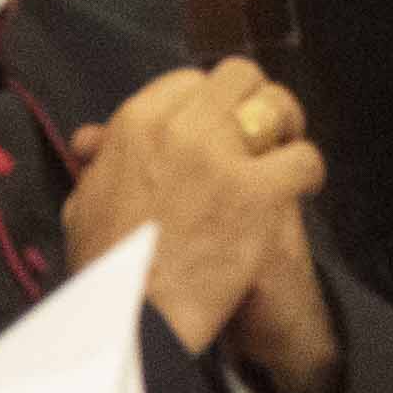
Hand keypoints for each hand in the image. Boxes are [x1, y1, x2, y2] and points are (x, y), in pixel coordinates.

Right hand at [60, 63, 336, 386]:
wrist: (130, 314)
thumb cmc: (104, 267)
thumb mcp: (83, 201)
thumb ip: (99, 162)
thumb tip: (92, 139)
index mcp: (136, 122)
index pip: (190, 80)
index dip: (210, 102)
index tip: (219, 128)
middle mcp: (181, 127)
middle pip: (239, 78)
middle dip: (255, 99)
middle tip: (264, 132)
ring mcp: (222, 157)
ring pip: (277, 107)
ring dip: (288, 128)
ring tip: (287, 155)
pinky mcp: (258, 193)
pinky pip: (304, 160)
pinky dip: (309, 174)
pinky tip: (302, 192)